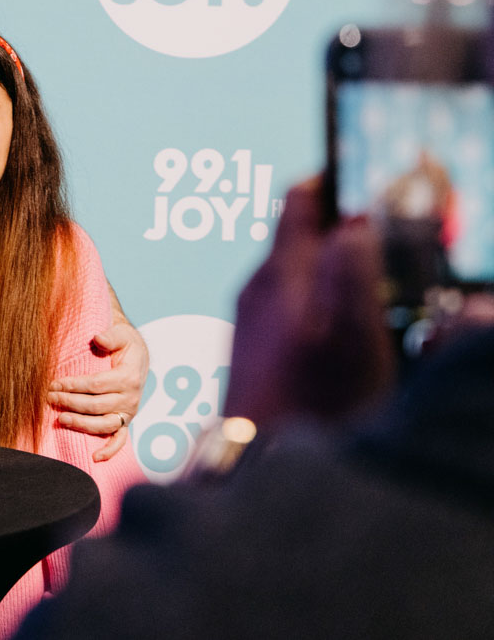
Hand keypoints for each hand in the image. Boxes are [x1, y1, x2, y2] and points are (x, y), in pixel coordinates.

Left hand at [48, 322, 148, 461]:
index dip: (73, 385)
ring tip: (60, 418)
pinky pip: (120, 440)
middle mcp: (131, 398)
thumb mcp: (122, 334)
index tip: (54, 383)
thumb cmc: (125, 344)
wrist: (137, 355)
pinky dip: (109, 450)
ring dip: (81, 424)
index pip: (96, 385)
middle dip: (70, 403)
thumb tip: (98, 338)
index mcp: (128, 378)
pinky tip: (95, 457)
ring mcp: (128, 413)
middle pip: (96, 406)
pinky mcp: (125, 421)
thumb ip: (111, 336)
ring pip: (104, 425)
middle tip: (49, 398)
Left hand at [224, 179, 393, 428]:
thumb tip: (355, 220)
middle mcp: (257, 288)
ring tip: (376, 278)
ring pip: (297, 270)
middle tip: (389, 230)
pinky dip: (322, 299)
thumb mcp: (347, 331)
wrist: (257, 464)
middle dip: (342, 225)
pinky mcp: (256, 349)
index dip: (336, 181)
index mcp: (279, 272)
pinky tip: (345, 327)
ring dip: (334, 264)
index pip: (300, 199)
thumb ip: (350, 268)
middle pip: (300, 234)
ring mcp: (252, 319)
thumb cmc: (309, 402)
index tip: (371, 176)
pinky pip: (293, 304)